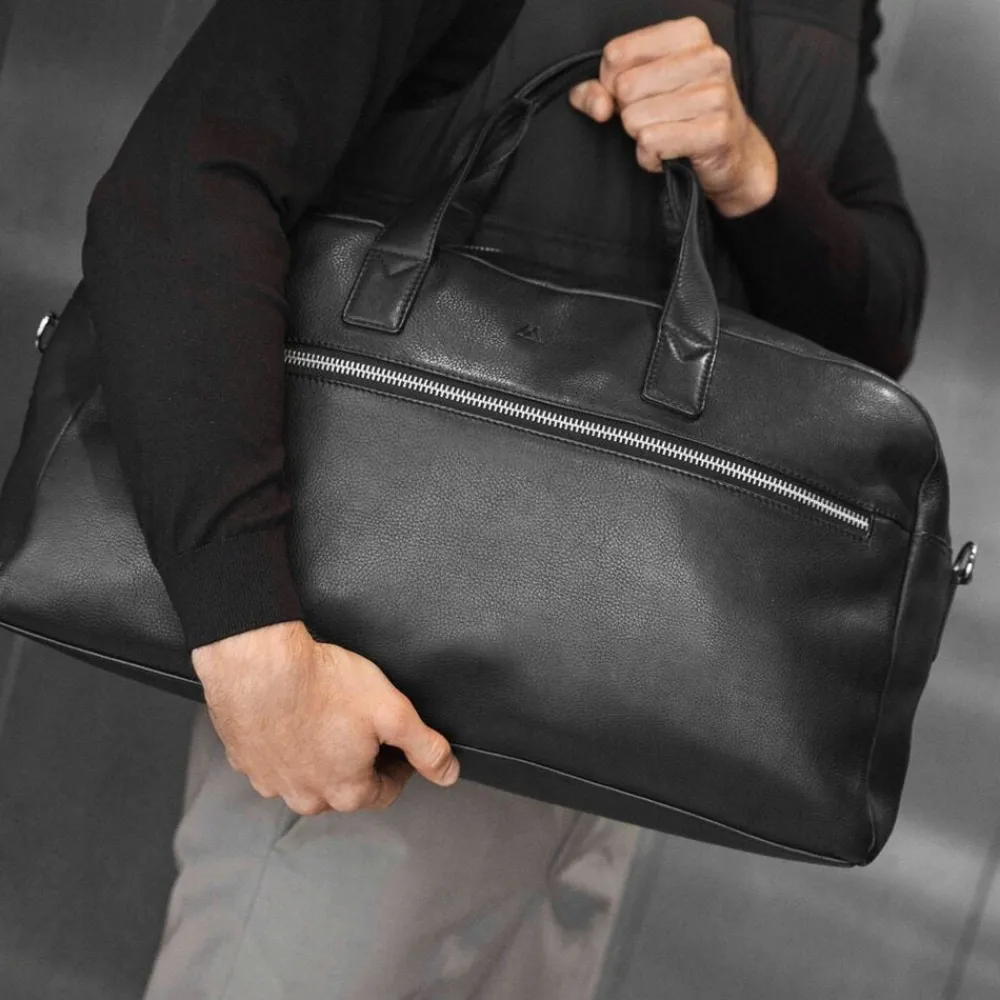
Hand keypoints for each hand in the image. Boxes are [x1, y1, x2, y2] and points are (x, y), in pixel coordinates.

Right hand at [191, 620, 459, 815]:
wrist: (258, 664)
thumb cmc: (323, 684)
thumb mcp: (392, 712)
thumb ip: (426, 747)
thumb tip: (448, 774)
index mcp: (345, 792)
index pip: (386, 791)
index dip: (400, 765)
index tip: (399, 741)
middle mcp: (306, 797)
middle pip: (346, 787)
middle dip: (361, 761)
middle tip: (363, 723)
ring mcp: (270, 781)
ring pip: (308, 776)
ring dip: (322, 755)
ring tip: (327, 716)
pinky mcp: (245, 760)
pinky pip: (276, 760)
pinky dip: (288, 745)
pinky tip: (294, 716)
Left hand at [568, 16, 777, 217]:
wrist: (732, 154)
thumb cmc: (681, 116)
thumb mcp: (640, 92)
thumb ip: (599, 91)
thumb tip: (599, 105)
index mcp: (690, 34)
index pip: (616, 53)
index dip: (611, 84)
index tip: (634, 95)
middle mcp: (709, 57)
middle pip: (624, 88)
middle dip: (628, 113)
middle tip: (654, 119)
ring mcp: (716, 94)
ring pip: (635, 118)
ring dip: (641, 137)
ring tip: (665, 136)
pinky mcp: (715, 131)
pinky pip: (651, 143)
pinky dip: (650, 157)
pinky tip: (670, 153)